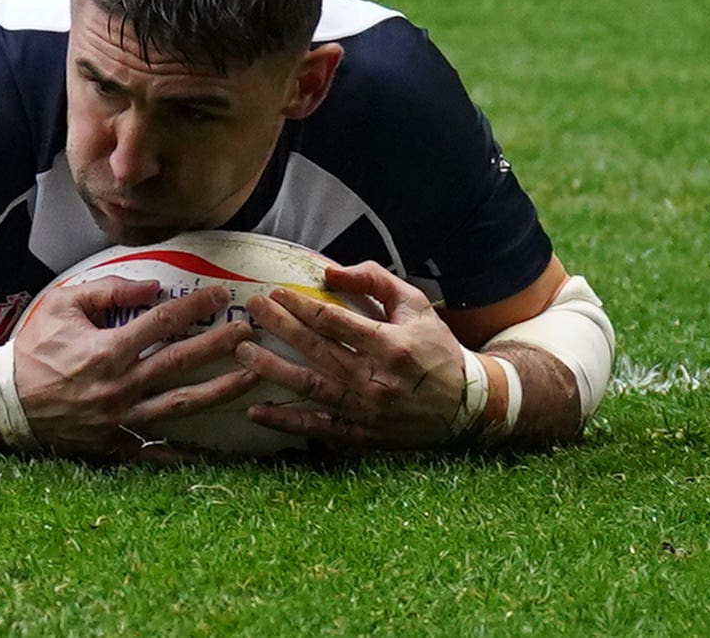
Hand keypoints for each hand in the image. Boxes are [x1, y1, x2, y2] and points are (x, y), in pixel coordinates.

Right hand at [10, 276, 258, 459]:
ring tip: (251, 378)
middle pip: (182, 362)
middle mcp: (120, 385)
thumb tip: (153, 287)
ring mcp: (120, 417)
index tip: (221, 293)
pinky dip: (184, 454)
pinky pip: (156, 451)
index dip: (196, 306)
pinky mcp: (115, 442)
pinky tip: (215, 452)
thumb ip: (109, 290)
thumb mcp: (64, 305)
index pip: (163, 322)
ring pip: (181, 405)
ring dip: (220, 391)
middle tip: (249, 332)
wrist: (7, 402)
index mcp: (108, 349)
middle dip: (220, 345)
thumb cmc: (35, 348)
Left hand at [235, 261, 467, 449]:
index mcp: (391, 345)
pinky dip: (285, 422)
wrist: (466, 407)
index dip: (301, 305)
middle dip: (280, 327)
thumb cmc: (436, 349)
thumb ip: (375, 282)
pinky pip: (317, 428)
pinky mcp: (361, 435)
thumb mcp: (414, 307)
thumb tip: (330, 273)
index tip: (275, 291)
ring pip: (311, 388)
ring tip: (242, 352)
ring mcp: (367, 411)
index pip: (335, 322)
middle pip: (317, 350)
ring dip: (273, 369)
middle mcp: (376, 380)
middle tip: (252, 309)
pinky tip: (255, 411)